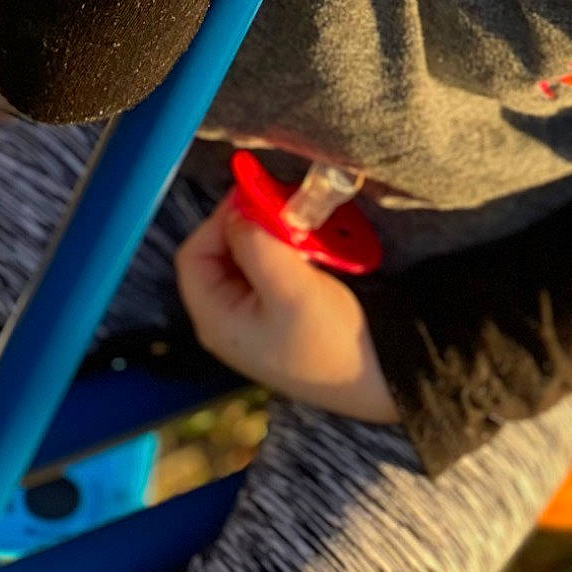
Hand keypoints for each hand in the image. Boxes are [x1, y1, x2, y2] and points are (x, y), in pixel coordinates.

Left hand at [174, 196, 398, 422]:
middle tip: (283, 203)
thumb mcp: (291, 289)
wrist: (377, 377)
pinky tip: (311, 243)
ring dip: (271, 233)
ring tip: (301, 222)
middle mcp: (227, 318)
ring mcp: (254, 316)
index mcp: (216, 318)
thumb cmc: (330, 339)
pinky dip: (287, 249)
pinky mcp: (279, 312)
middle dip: (249, 223)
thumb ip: (257, 245)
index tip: (256, 195)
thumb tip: (238, 211)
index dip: (220, 219)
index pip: (194, 255)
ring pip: (247, 257)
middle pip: (219, 253)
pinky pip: (270, 268)